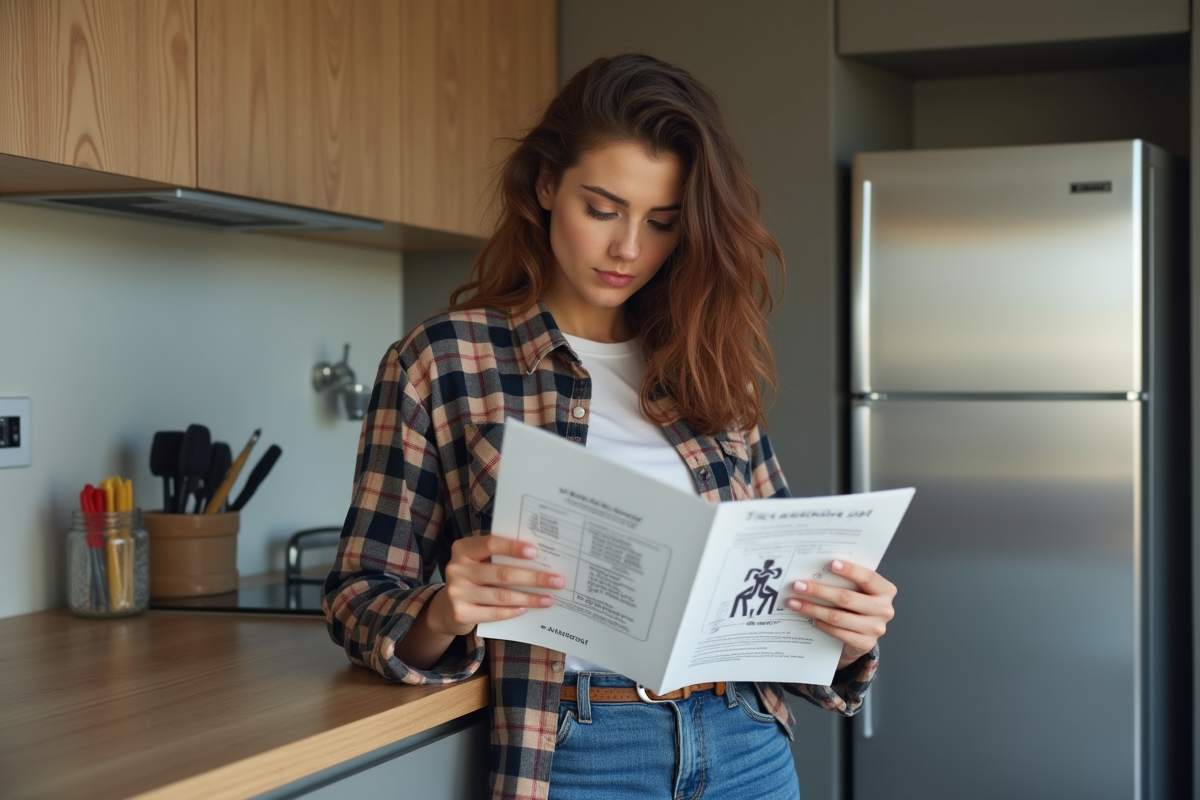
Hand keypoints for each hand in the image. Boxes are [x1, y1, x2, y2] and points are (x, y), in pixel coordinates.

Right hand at [426, 535, 565, 637]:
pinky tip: (526, 610)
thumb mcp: (480, 562)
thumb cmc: (473, 578)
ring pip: (501, 595)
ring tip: (549, 599)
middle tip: (557, 581)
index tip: (535, 552)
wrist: (447, 607)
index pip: (491, 543)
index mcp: (463, 549)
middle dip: (533, 577)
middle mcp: (457, 568)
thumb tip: (539, 558)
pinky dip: (512, 612)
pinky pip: (493, 613)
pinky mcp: (460, 613)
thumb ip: (499, 557)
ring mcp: (457, 592)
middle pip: (502, 573)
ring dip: (529, 598)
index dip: (513, 547)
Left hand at [785, 559, 895, 670]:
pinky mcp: (865, 643)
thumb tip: (816, 570)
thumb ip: (846, 580)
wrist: (864, 635)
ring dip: (813, 609)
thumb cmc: (857, 605)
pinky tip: (811, 619)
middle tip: (798, 586)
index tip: (831, 564)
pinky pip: (838, 632)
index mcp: (885, 590)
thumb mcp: (858, 590)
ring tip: (795, 603)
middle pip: (847, 598)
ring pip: (838, 616)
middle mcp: (884, 609)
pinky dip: (822, 624)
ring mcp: (876, 628)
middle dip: (819, 591)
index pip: (868, 578)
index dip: (851, 570)